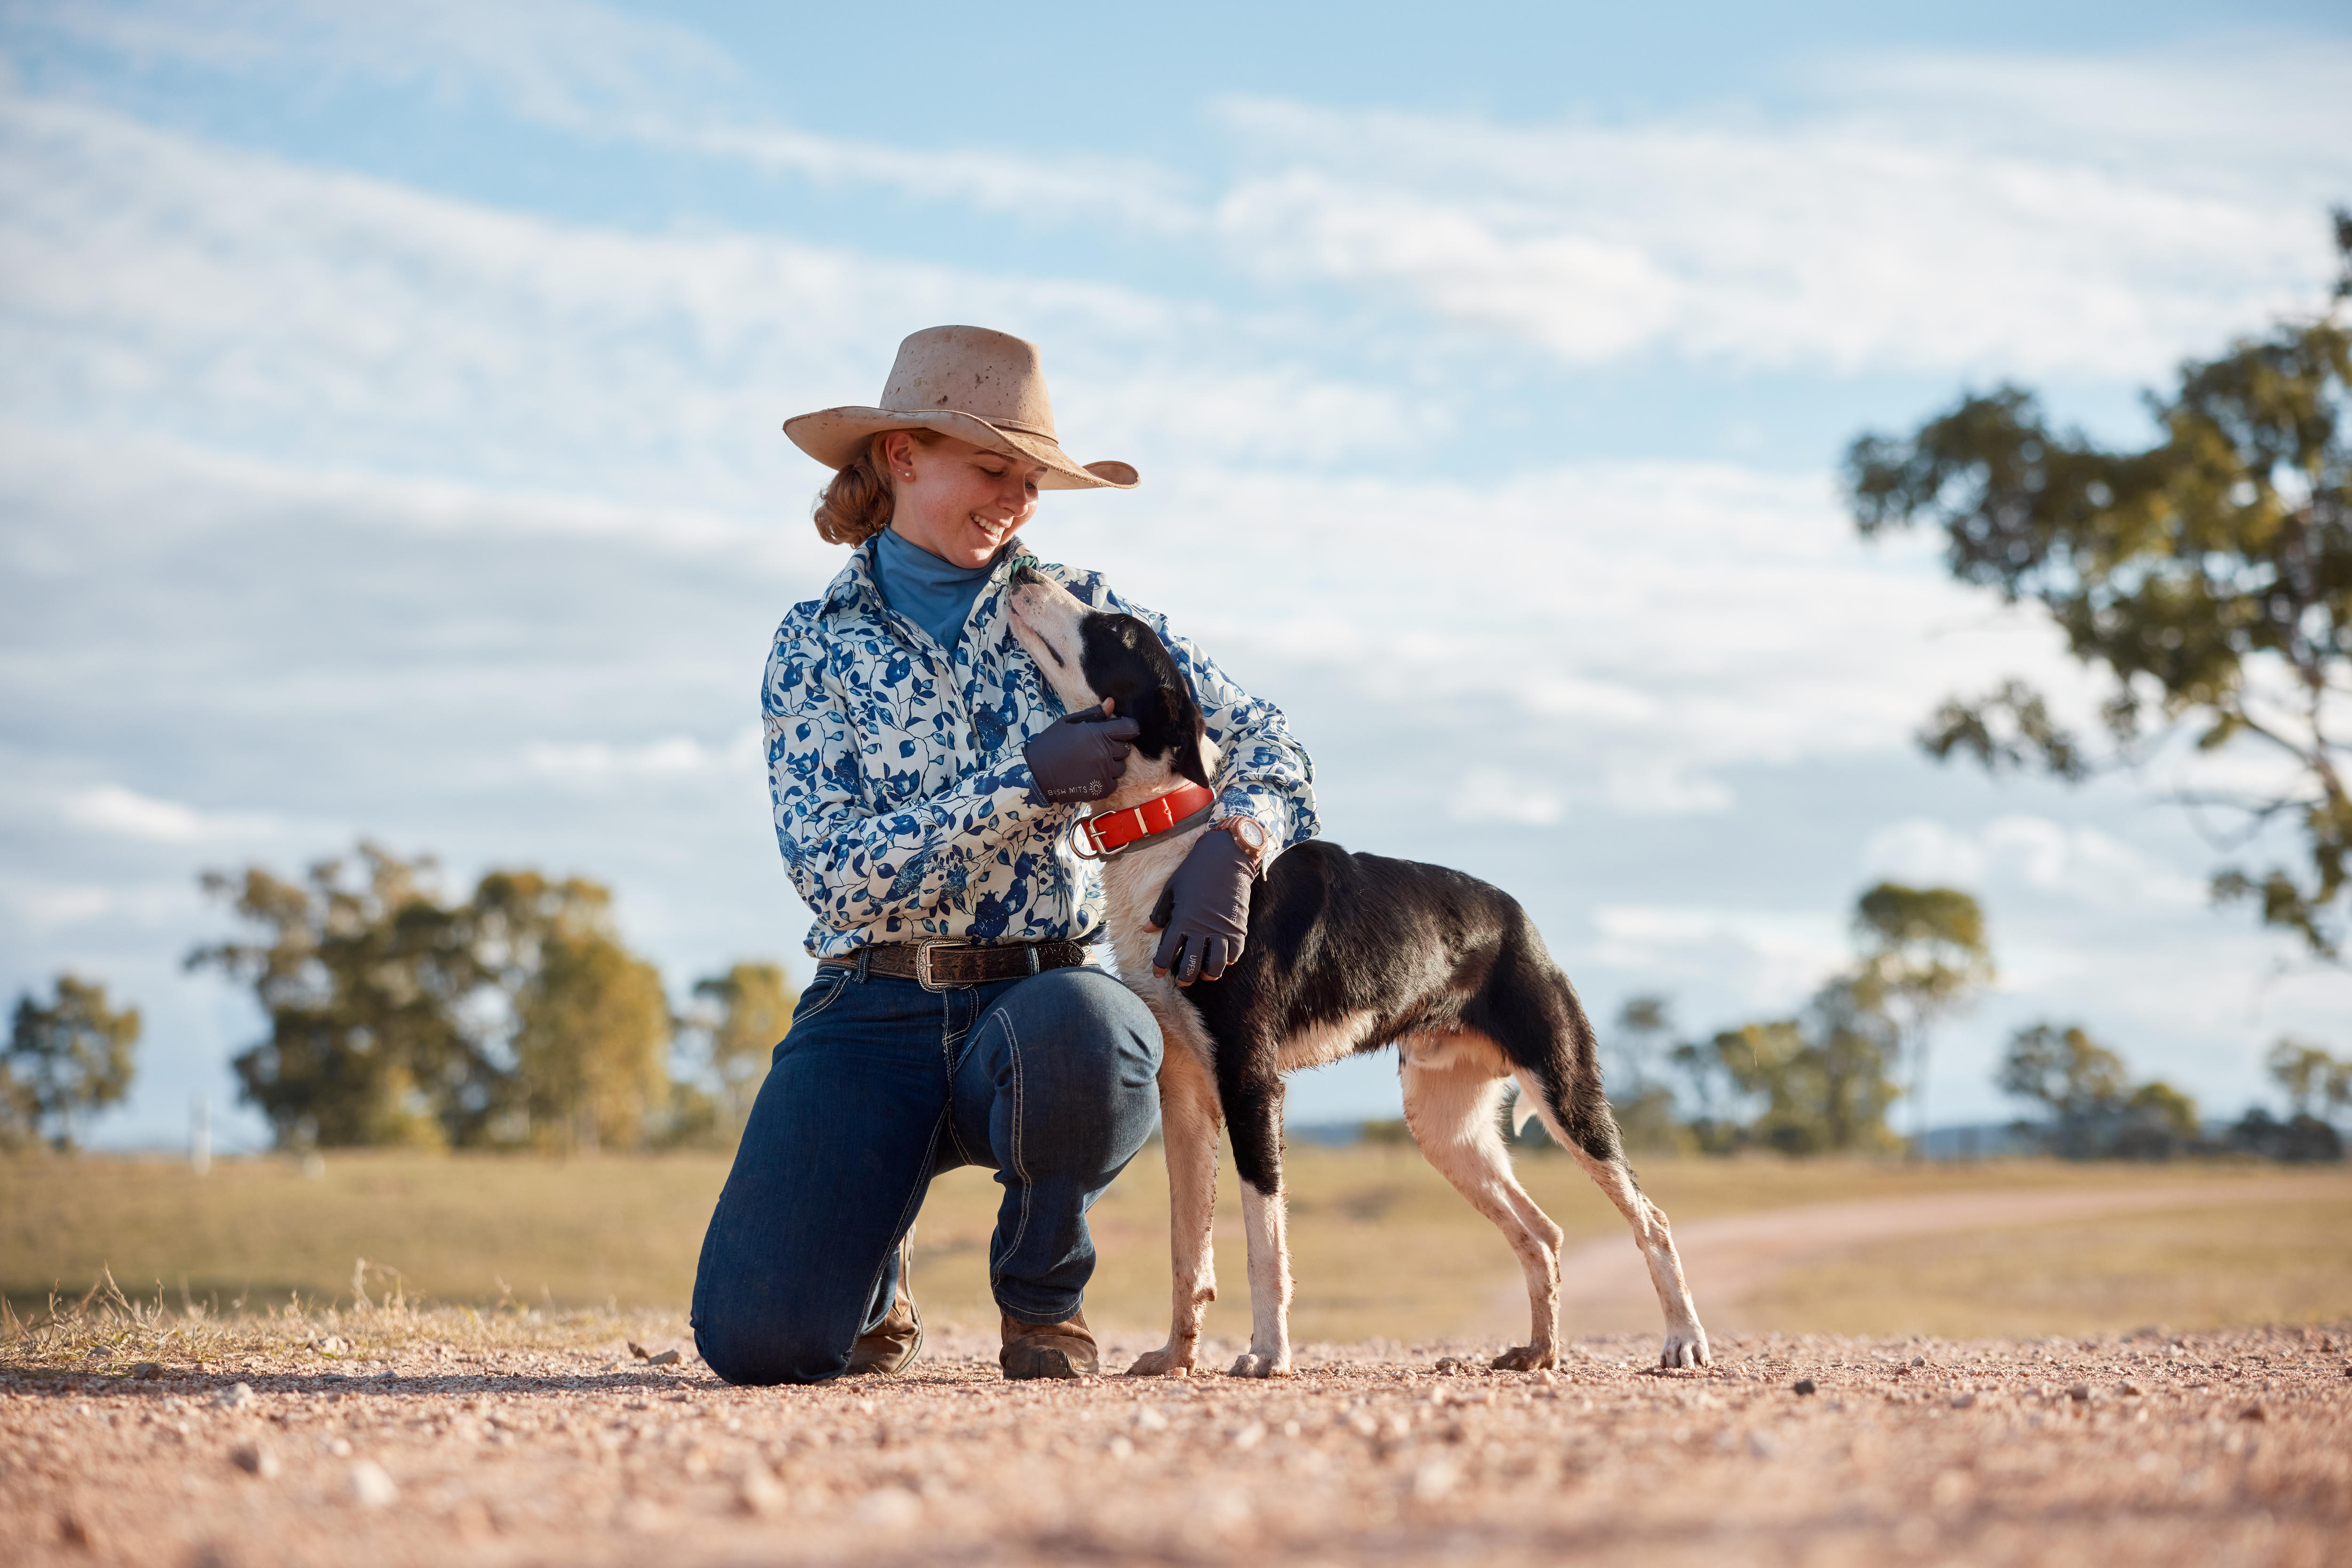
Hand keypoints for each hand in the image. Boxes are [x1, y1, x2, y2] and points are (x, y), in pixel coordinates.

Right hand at [1022, 706, 1139, 804]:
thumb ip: (1093, 714)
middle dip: (1116, 747)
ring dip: (1112, 765)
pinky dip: (1106, 780)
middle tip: (1098, 749)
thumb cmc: (1050, 745)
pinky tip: (1091, 776)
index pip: (1130, 728)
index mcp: (1096, 733)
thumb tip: (1112, 702)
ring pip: (1121, 767)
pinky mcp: (1101, 789)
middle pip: (1126, 748)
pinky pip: (1115, 782)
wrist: (1035, 775)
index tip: (1122, 731)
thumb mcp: (1068, 723)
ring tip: (1093, 763)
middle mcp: (1103, 753)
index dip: (1128, 728)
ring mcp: (1103, 772)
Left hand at [1147, 828, 1255, 984]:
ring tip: (1205, 976)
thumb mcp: (1172, 888)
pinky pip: (1235, 953)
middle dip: (1185, 977)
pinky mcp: (1238, 927)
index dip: (1160, 966)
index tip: (1158, 973)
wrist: (1226, 857)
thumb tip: (1147, 928)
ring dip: (1209, 974)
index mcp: (1182, 920)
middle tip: (1182, 980)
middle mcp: (1201, 929)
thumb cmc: (1195, 871)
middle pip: (1192, 965)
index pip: (1167, 952)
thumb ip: (1160, 912)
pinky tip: (1224, 960)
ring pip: (1216, 965)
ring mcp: (1222, 930)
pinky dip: (1229, 960)